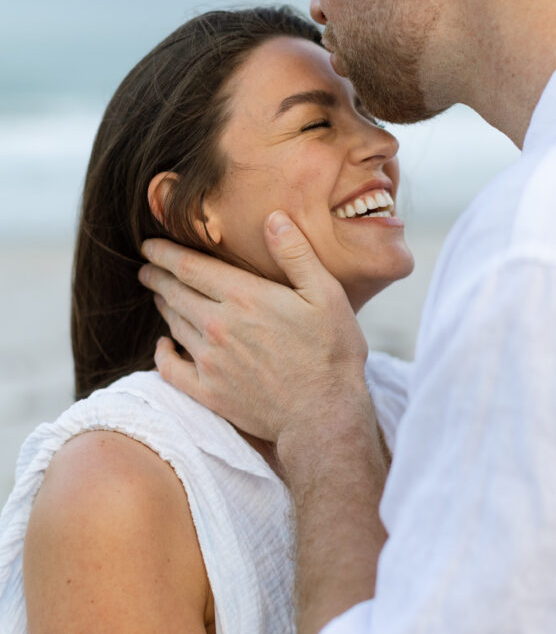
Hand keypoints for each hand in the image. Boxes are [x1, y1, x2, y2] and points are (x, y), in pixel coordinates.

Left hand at [138, 211, 370, 449]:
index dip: (164, 253)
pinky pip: (170, 369)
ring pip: (173, 325)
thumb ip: (296, 254)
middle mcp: (217, 325)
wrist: (323, 415)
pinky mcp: (208, 392)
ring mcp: (209, 361)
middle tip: (146, 268)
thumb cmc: (331, 352)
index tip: (149, 245)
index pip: (189, 267)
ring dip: (163, 307)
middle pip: (174, 293)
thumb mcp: (326, 294)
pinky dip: (161, 354)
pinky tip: (162, 346)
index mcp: (243, 297)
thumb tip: (273, 217)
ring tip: (160, 296)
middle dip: (157, 277)